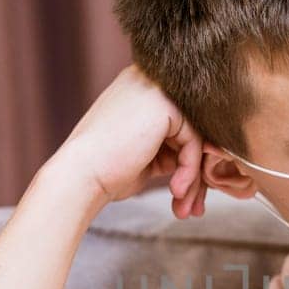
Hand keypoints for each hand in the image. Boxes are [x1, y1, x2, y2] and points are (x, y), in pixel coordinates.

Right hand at [47, 63, 206, 218]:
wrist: (80, 176)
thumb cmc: (106, 171)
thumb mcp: (146, 154)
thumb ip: (171, 146)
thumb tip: (208, 153)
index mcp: (140, 88)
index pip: (181, 124)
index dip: (188, 161)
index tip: (187, 193)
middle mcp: (149, 81)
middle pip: (191, 130)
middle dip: (194, 173)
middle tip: (191, 207)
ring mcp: (157, 90)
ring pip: (196, 139)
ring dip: (193, 179)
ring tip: (184, 208)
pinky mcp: (165, 105)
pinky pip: (194, 142)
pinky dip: (189, 171)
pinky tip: (176, 190)